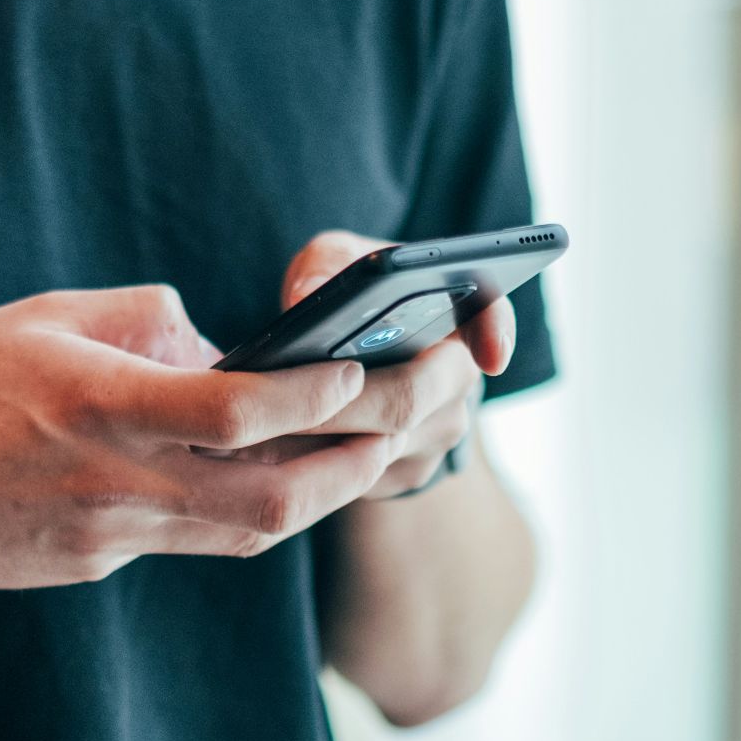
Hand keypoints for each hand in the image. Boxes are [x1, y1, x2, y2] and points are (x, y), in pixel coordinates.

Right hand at [0, 285, 399, 588]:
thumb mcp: (43, 317)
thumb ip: (141, 321)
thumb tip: (214, 338)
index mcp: (103, 407)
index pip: (241, 411)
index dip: (318, 393)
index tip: (366, 363)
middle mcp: (117, 483)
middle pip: (274, 500)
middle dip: (358, 462)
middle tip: (412, 418)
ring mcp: (109, 538)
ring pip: (248, 536)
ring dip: (321, 495)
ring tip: (368, 450)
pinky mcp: (95, 565)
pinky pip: (193, 542)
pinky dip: (243, 510)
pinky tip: (268, 477)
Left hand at [219, 230, 516, 498]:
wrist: (353, 360)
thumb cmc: (345, 297)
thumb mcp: (335, 263)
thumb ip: (326, 265)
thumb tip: (309, 297)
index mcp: (454, 315)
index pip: (490, 315)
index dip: (495, 333)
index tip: (490, 355)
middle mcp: (456, 378)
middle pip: (408, 397)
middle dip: (339, 399)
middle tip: (275, 397)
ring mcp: (435, 435)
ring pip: (378, 445)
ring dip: (314, 437)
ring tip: (245, 427)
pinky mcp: (403, 475)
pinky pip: (358, 476)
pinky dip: (308, 464)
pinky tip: (258, 452)